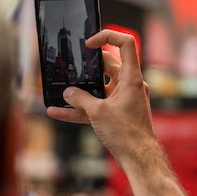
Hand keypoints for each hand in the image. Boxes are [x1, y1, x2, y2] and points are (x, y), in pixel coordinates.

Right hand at [47, 30, 154, 166]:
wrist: (138, 158)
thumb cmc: (127, 133)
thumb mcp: (98, 112)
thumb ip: (80, 99)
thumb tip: (67, 92)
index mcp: (131, 77)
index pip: (126, 44)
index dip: (107, 37)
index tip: (89, 44)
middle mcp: (129, 85)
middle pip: (108, 65)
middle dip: (87, 67)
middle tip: (71, 65)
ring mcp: (123, 99)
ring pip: (99, 87)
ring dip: (80, 90)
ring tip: (60, 89)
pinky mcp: (117, 113)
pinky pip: (96, 106)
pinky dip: (80, 109)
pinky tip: (58, 112)